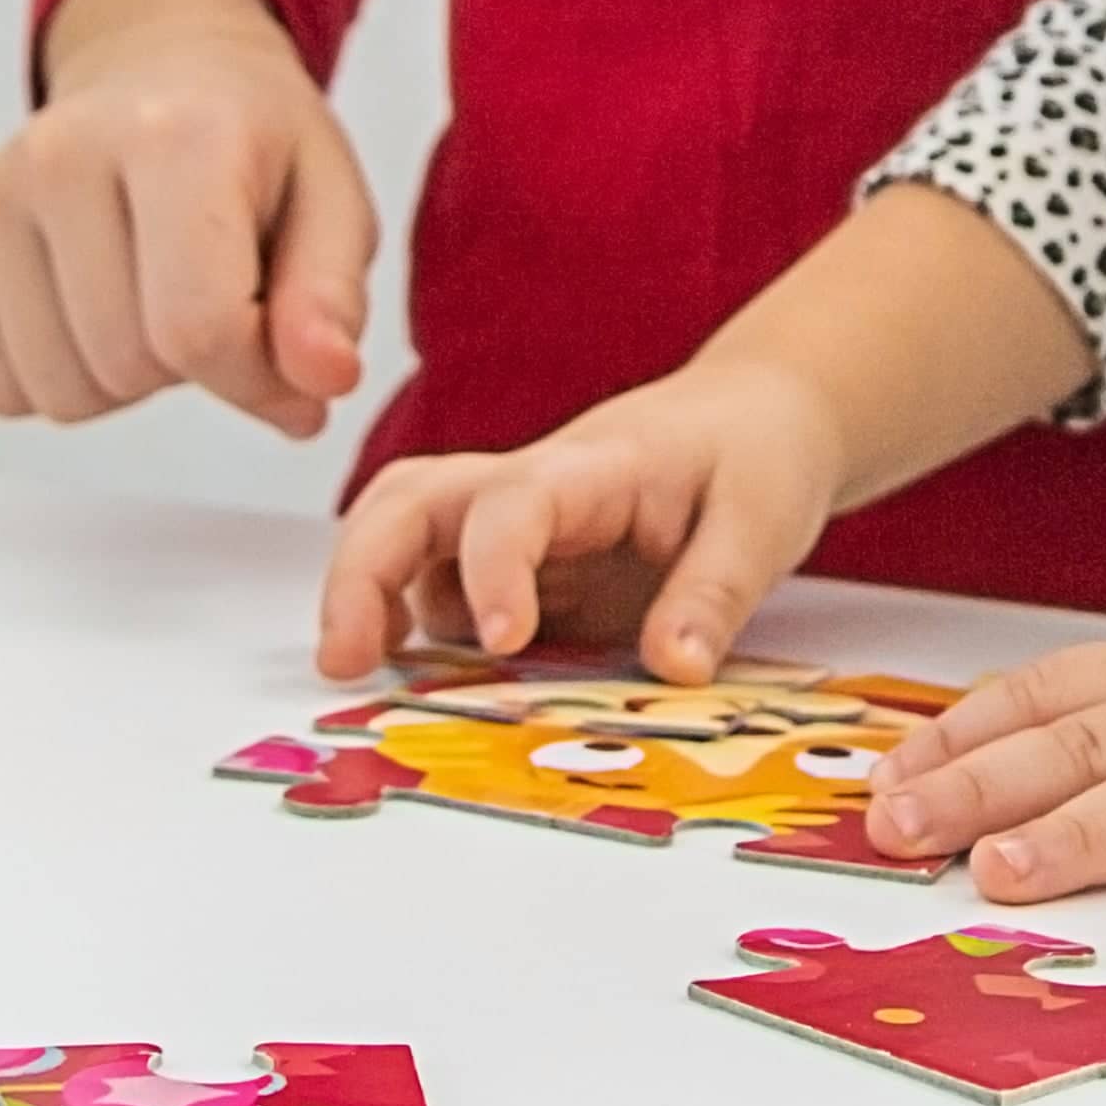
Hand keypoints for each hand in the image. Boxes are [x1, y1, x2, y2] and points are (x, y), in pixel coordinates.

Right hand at [0, 0, 375, 440]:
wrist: (162, 73)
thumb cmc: (255, 150)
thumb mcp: (335, 207)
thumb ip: (331, 299)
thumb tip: (323, 379)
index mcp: (176, 135)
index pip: (199, 330)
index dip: (254, 375)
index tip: (281, 347)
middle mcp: (62, 153)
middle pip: (126, 365)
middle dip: (189, 366)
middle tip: (208, 288)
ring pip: (59, 391)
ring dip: (122, 376)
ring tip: (151, 290)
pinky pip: (2, 388)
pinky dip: (57, 372)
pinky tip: (91, 298)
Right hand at [318, 357, 848, 684]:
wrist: (754, 416)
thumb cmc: (755, 454)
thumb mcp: (762, 521)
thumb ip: (714, 594)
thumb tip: (672, 672)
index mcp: (589, 467)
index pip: (511, 503)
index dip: (495, 569)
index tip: (502, 641)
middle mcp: (528, 488)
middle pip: (407, 501)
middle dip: (359, 572)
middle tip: (344, 658)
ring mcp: (512, 529)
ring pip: (405, 539)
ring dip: (369, 599)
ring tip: (361, 672)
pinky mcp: (514, 570)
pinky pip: (443, 594)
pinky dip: (416, 636)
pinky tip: (427, 688)